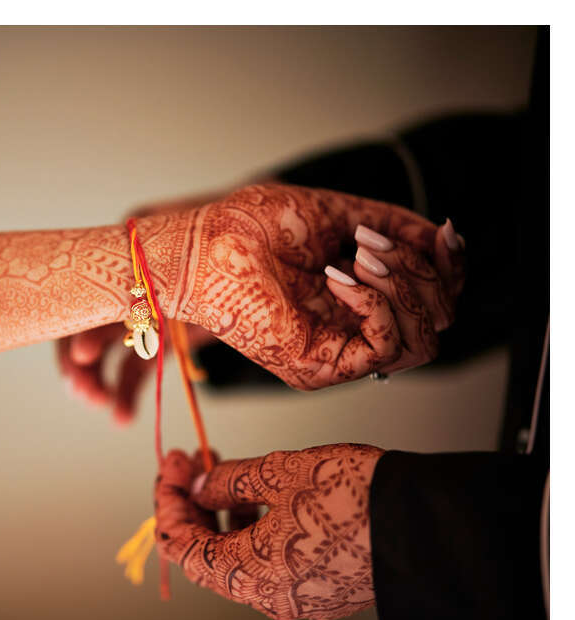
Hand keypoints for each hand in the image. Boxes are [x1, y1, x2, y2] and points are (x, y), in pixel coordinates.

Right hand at [55, 188, 224, 425]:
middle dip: (81, 360)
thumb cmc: (230, 241)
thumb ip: (174, 277)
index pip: (92, 292)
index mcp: (128, 254)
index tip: (82, 356)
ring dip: (98, 380)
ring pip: (106, 352)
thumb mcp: (203, 252)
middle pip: (88, 323)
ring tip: (102, 405)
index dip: (83, 322)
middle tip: (85, 392)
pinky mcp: (157, 337)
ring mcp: (140, 311)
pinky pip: (133, 367)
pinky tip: (122, 418)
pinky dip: (126, 392)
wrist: (260, 247)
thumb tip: (145, 307)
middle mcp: (125, 282)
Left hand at [154, 444, 383, 619]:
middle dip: (192, 505)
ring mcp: (298, 596)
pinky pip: (270, 561)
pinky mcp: (322, 587)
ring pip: (239, 558)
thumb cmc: (353, 495)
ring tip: (223, 471)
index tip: (173, 464)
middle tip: (192, 463)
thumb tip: (199, 486)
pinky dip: (253, 529)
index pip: (180, 545)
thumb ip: (227, 481)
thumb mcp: (278, 472)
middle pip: (207, 554)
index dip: (167, 501)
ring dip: (222, 514)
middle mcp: (269, 596)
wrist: (428, 522)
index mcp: (249, 574)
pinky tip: (257, 495)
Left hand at [175, 183, 465, 388]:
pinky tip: (338, 276)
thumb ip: (395, 228)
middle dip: (423, 274)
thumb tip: (444, 238)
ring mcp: (337, 355)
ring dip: (403, 287)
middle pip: (438, 324)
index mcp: (359, 302)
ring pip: (421, 342)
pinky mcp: (318, 368)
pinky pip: (384, 347)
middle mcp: (352, 333)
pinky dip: (374, 303)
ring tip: (358, 256)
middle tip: (370, 243)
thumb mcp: (341, 216)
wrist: (205, 240)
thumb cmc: (255, 226)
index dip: (451, 270)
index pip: (435, 304)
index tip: (444, 232)